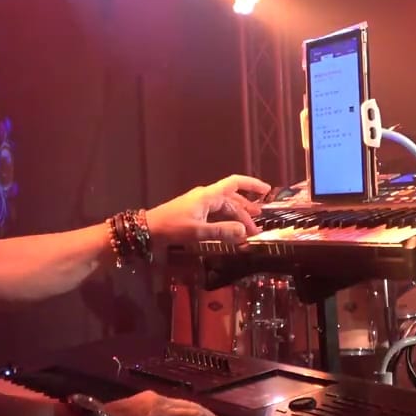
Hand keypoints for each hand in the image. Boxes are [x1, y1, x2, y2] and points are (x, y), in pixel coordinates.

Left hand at [145, 174, 271, 245]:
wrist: (149, 228)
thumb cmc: (172, 227)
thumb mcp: (198, 231)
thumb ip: (222, 231)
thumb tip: (244, 232)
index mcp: (208, 195)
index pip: (235, 183)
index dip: (252, 184)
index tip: (267, 190)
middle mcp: (206, 196)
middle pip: (232, 200)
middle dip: (247, 212)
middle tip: (257, 227)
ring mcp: (200, 204)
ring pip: (225, 208)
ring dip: (237, 218)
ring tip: (248, 230)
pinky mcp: (195, 213)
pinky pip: (216, 214)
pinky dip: (226, 222)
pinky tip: (231, 231)